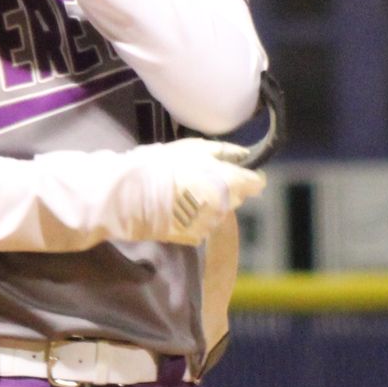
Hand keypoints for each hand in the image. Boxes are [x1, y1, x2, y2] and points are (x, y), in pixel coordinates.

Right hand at [142, 137, 263, 244]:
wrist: (130, 195)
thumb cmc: (163, 165)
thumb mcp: (193, 148)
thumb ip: (224, 152)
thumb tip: (244, 155)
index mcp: (228, 183)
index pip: (257, 183)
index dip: (250, 176)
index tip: (239, 170)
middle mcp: (225, 207)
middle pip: (237, 197)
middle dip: (227, 187)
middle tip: (203, 177)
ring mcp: (210, 225)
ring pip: (221, 211)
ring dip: (212, 202)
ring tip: (187, 192)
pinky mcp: (195, 237)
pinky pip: (205, 224)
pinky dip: (198, 216)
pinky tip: (180, 206)